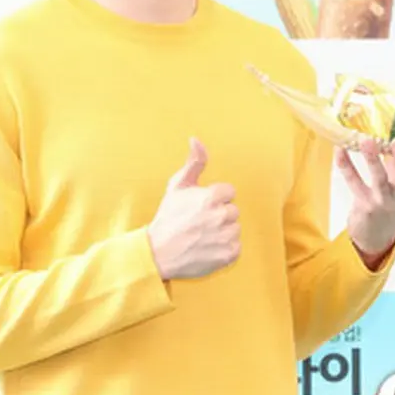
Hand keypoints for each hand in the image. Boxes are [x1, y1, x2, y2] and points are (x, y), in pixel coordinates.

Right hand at [147, 138, 240, 280]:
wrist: (158, 253)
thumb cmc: (168, 217)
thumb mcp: (177, 186)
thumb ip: (194, 162)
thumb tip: (196, 139)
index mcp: (211, 197)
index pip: (229, 193)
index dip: (214, 199)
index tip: (200, 207)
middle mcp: (221, 216)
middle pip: (233, 211)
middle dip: (219, 215)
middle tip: (200, 223)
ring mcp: (226, 236)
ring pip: (235, 228)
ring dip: (223, 232)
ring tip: (203, 236)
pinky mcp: (228, 254)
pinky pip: (236, 247)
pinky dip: (225, 249)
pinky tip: (208, 247)